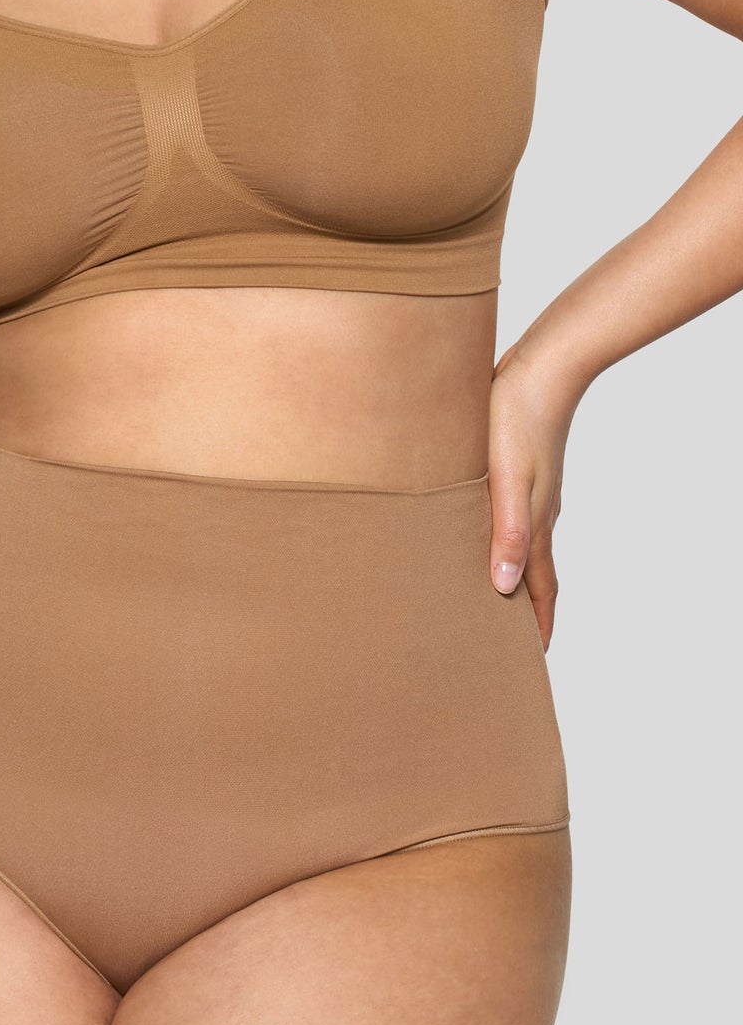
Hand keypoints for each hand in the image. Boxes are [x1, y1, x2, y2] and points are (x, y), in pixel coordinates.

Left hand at [487, 338, 583, 650]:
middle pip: (534, 571)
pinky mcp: (518, 467)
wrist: (542, 367)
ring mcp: (532, 489)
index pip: (540, 587)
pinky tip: (483, 529)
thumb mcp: (509, 480)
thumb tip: (504, 585)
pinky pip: (511, 515)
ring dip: (511, 571)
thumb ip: (507, 532)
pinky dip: (501, 536)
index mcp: (537, 522)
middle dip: (524, 607)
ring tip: (491, 591)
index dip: (538, 623)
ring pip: (522, 542)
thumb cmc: (519, 419)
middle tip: (508, 637)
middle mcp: (538, 511)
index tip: (534, 656)